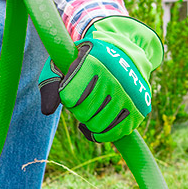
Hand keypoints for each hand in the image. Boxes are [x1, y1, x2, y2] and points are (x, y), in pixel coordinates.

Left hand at [38, 16, 163, 143]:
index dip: (67, 96)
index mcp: (95, 61)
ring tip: (93, 106)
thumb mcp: (64, 62)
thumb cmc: (85, 61)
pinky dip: (101, 133)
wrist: (123, 54)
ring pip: (98, 125)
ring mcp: (130, 94)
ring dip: (90, 120)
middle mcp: (116, 77)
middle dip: (78, 109)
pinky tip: (98, 122)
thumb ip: (50, 84)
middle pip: (84, 113)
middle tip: (84, 98)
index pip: (70, 97)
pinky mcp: (140, 109)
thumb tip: (47, 111)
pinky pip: (113, 134)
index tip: (73, 87)